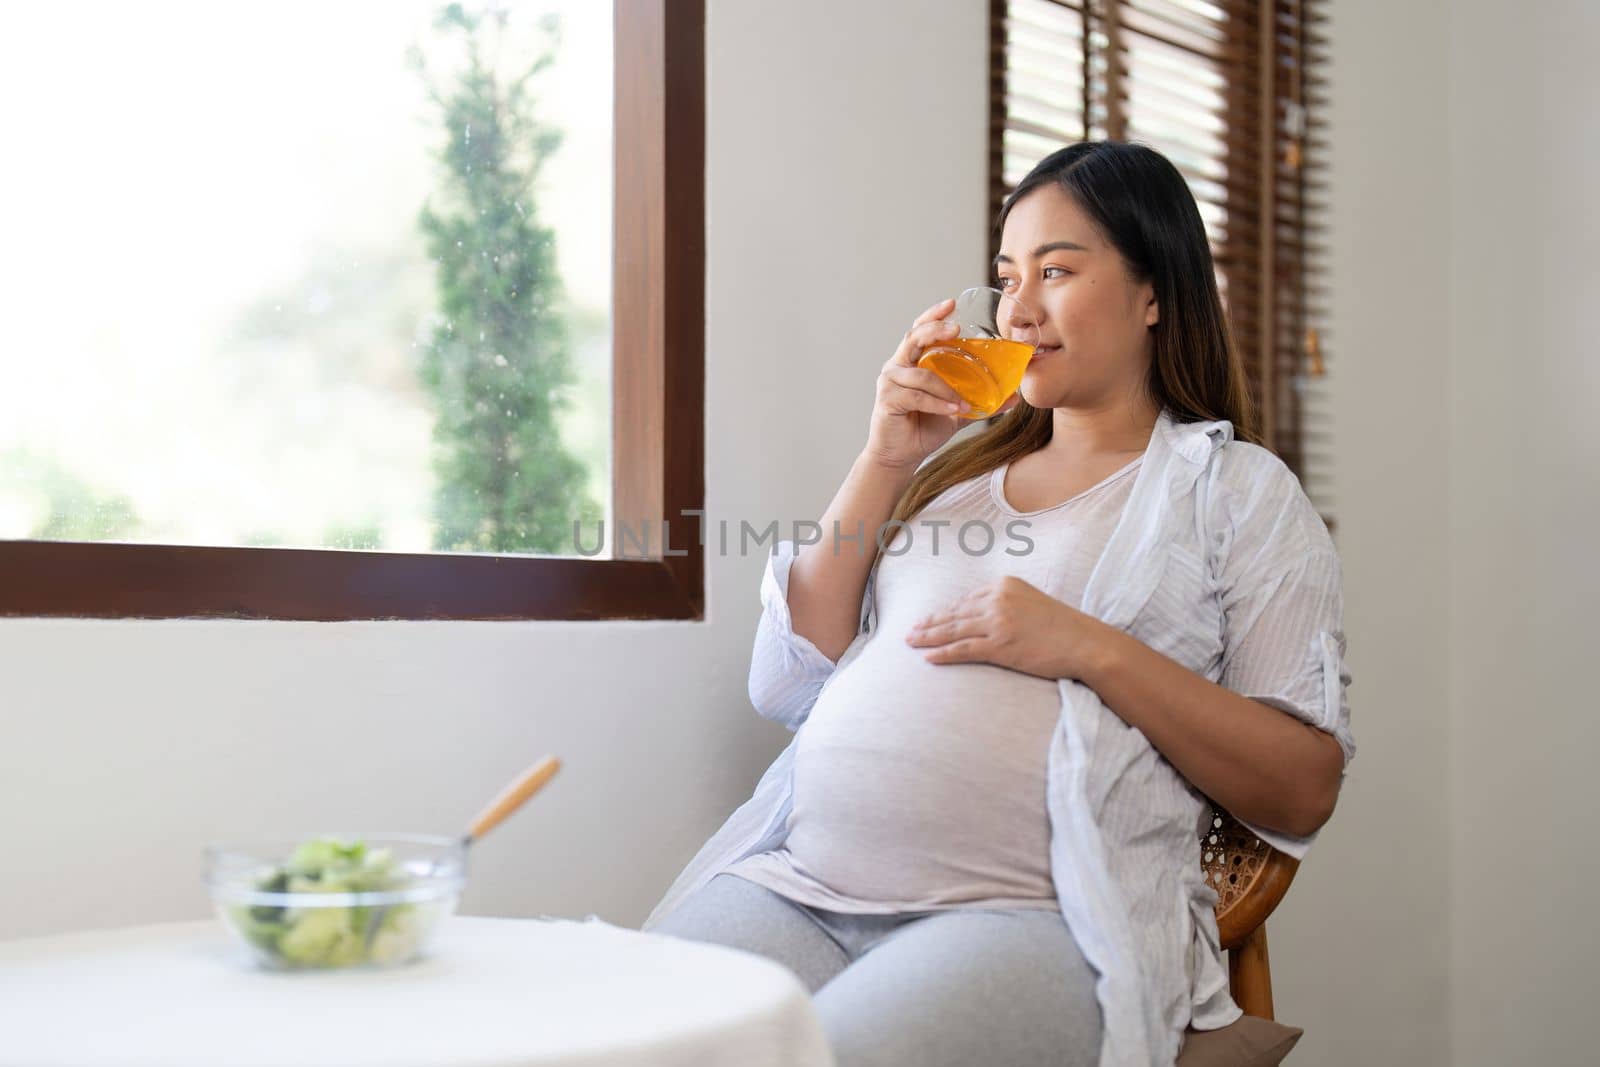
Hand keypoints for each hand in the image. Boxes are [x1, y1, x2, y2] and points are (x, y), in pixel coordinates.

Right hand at [860, 299, 973, 472]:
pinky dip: (937, 403)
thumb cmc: (924, 427)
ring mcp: (889, 382)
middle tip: (956, 330)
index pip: (920, 330)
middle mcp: (897, 366)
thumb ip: (980, 402)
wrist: (901, 455)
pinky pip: (916, 396)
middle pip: (913, 339)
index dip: (933, 315)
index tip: (952, 303)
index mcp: (911, 361)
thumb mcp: (957, 411)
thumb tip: (1014, 396)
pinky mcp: (886, 400)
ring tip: (964, 403)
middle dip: (935, 330)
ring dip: (946, 388)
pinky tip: (953, 410)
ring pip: (921, 375)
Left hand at [904, 576, 1112, 680]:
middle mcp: (998, 600)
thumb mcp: (1031, 602)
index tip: (928, 619)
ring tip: (910, 642)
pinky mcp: (1001, 646)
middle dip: (929, 623)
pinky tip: (928, 657)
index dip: (944, 612)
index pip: (966, 600)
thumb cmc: (1062, 627)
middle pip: (955, 614)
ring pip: (953, 631)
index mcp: (1004, 585)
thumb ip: (1005, 603)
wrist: (1085, 643)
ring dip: (928, 637)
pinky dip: (943, 654)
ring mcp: (998, 623)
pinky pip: (963, 650)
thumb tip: (980, 614)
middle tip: (909, 631)